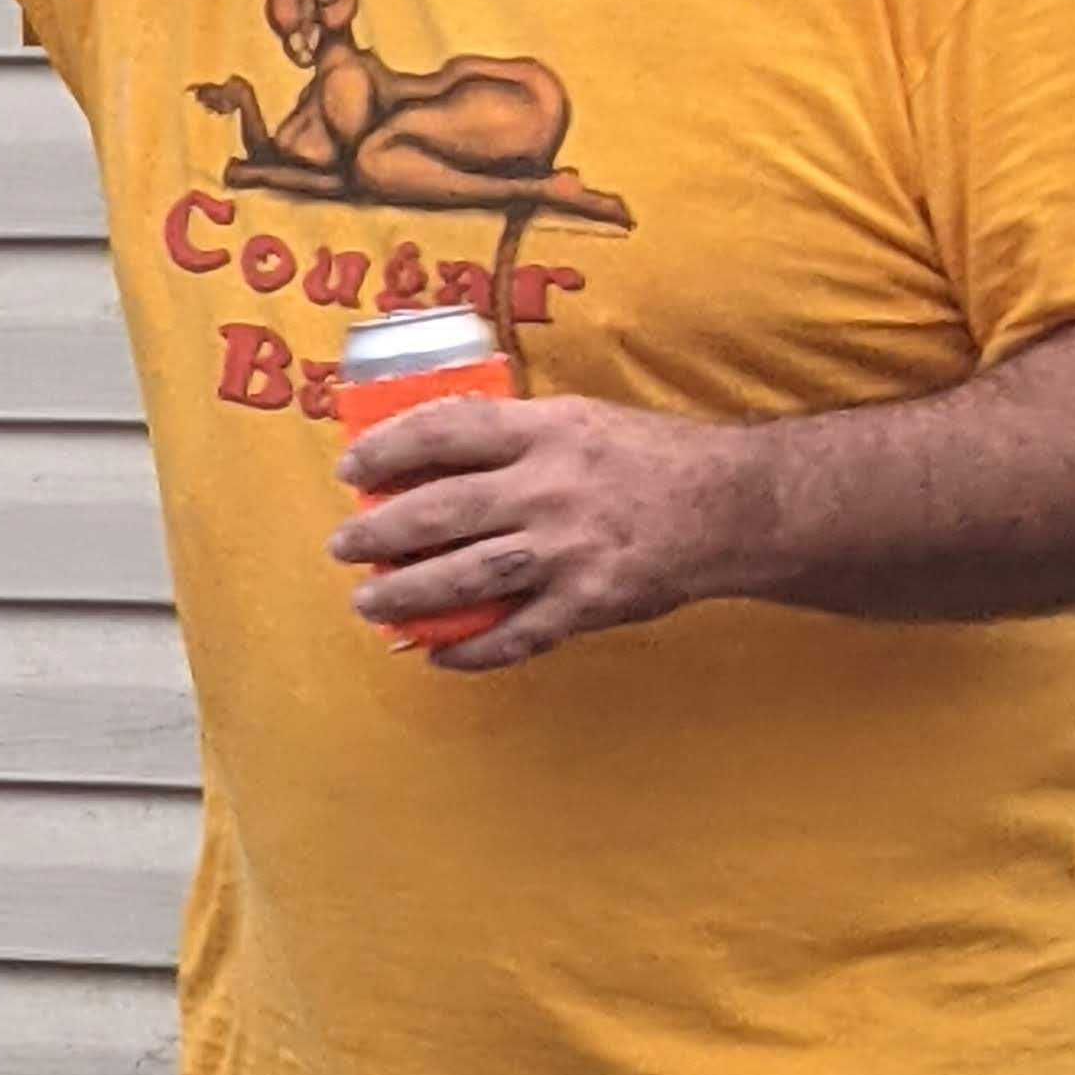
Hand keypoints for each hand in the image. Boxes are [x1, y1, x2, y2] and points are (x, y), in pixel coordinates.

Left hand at [328, 392, 771, 669]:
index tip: (350, 468)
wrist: (731, 507)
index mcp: (546, 432)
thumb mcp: (579, 421)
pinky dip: (469, 650)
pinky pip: (515, 635)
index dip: (388, 449)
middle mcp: (552, 488)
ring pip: (466, 576)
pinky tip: (437, 653)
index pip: (447, 431)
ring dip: (407, 594)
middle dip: (380, 532)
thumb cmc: (646, 459)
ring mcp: (570, 550)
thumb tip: (430, 453)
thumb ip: (513, 437)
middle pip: (442, 511)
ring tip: (368, 602)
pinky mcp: (589, 602)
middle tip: (343, 545)